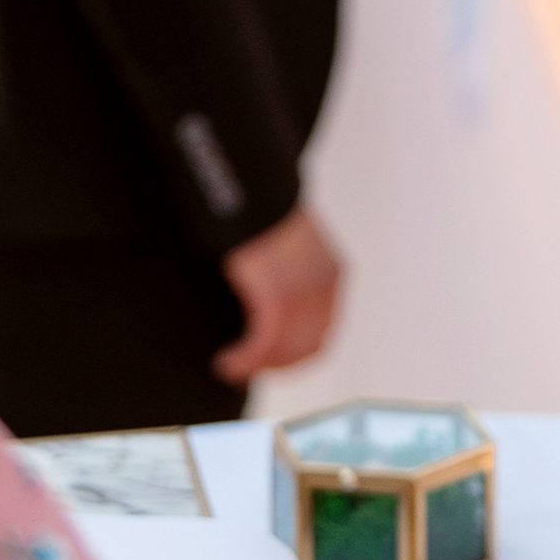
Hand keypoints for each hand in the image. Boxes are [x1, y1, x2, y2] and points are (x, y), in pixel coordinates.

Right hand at [216, 200, 341, 382]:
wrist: (256, 189)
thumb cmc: (263, 210)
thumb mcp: (287, 243)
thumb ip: (288, 270)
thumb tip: (267, 293)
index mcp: (333, 275)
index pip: (322, 332)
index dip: (295, 353)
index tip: (268, 360)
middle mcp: (325, 289)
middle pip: (308, 347)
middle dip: (277, 364)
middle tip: (246, 370)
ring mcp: (304, 295)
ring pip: (285, 350)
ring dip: (256, 367)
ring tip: (230, 369)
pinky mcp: (277, 298)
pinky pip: (264, 343)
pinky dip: (245, 360)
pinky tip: (226, 362)